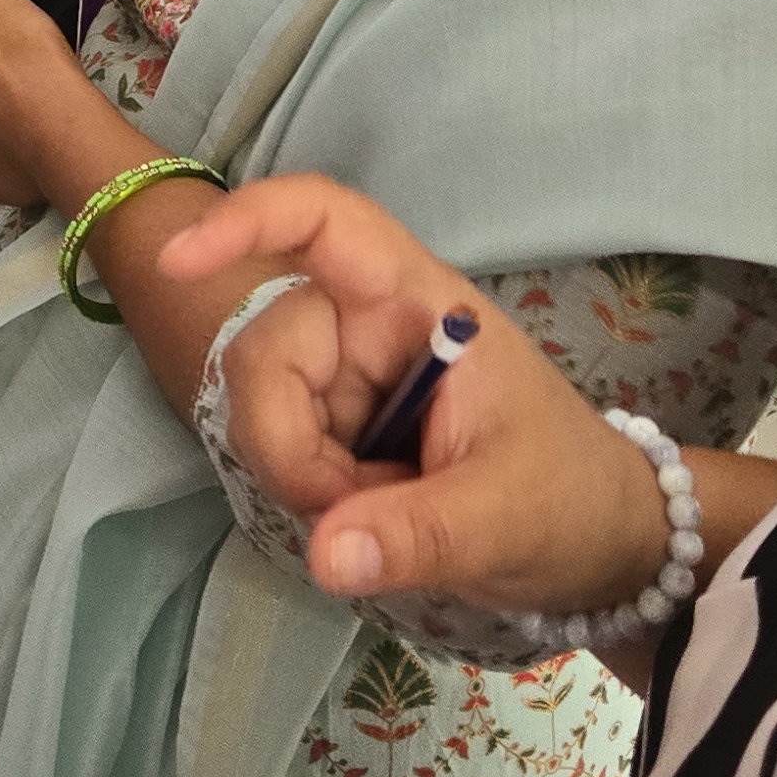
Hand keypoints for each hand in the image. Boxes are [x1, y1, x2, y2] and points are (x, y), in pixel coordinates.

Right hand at [158, 180, 684, 623]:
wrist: (598, 547)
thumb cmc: (571, 499)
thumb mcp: (508, 518)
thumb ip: (418, 535)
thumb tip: (324, 555)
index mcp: (421, 305)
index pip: (327, 223)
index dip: (250, 220)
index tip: (178, 260)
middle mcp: (371, 327)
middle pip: (271, 350)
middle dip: (290, 444)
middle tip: (354, 514)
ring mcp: (347, 378)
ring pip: (266, 413)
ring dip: (306, 483)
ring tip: (386, 523)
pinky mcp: (335, 428)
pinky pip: (282, 456)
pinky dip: (312, 503)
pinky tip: (368, 523)